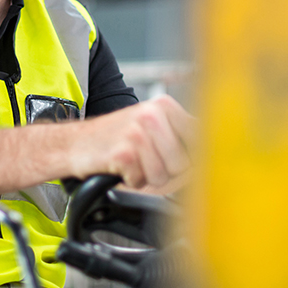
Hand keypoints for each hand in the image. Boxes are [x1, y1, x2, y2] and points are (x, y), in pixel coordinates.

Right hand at [69, 95, 195, 190]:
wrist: (75, 143)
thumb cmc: (115, 139)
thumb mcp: (151, 130)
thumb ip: (182, 142)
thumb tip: (212, 164)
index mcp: (165, 106)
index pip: (201, 138)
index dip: (196, 160)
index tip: (188, 166)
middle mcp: (152, 114)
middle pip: (184, 164)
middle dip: (167, 173)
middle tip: (146, 161)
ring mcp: (137, 131)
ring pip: (163, 175)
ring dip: (147, 178)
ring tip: (133, 163)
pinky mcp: (123, 152)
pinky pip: (142, 181)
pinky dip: (131, 181)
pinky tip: (120, 167)